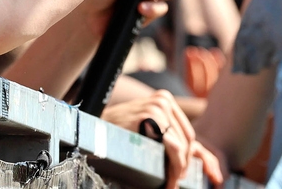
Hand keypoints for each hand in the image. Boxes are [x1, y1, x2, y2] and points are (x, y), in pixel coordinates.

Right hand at [102, 89, 223, 188]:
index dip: (189, 157)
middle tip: (174, 182)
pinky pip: (173, 147)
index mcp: (164, 100)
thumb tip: (191, 154)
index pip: (187, 133)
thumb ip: (163, 133)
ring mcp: (157, 106)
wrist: (90, 131)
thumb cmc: (116, 134)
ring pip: (182, 145)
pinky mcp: (149, 117)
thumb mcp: (143, 128)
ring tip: (171, 183)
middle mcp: (163, 100)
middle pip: (187, 139)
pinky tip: (169, 180)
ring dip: (179, 169)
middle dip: (184, 165)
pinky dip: (175, 167)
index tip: (186, 174)